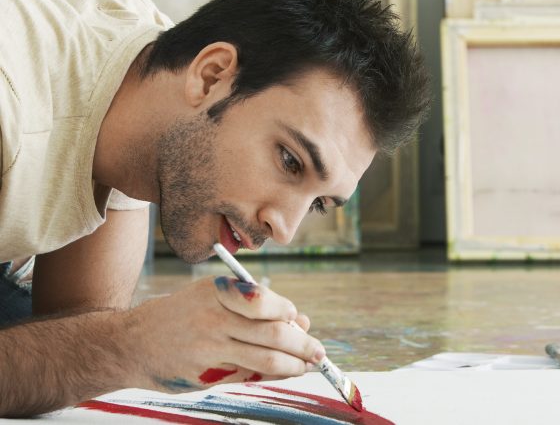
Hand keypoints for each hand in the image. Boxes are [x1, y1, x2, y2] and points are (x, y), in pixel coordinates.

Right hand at [121, 276, 324, 391]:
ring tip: (306, 366)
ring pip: (266, 359)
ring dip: (293, 365)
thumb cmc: (181, 316)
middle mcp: (215, 318)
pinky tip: (279, 373)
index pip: (265, 302)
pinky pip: (250, 376)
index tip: (299, 320)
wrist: (131, 343)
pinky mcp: (208, 374)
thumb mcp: (212, 296)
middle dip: (303, 345)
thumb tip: (301, 321)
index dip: (288, 313)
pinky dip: (270, 376)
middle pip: (273, 333)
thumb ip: (255, 306)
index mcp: (219, 291)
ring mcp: (211, 348)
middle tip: (319, 353)